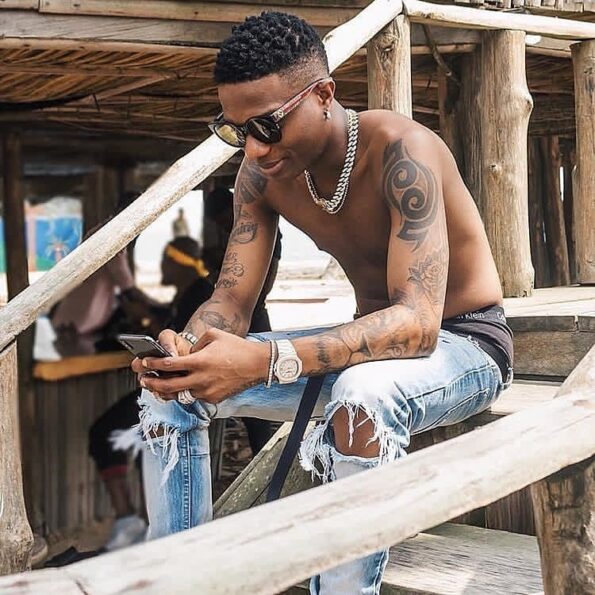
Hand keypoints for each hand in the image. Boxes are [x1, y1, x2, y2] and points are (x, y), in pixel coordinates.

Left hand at [134, 328, 269, 402]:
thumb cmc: (237, 348)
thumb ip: (196, 343)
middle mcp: (201, 378)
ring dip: (166, 391)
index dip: (152, 364)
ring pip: (179, 395)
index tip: (144, 363)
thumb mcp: (214, 336)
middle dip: (152, 383)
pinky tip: (181, 388)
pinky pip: (194, 397)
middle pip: (168, 386)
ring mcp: (207, 391)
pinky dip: (185, 393)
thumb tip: (187, 353)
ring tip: (157, 387)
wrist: (258, 364)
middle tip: (143, 380)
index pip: (168, 365)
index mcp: (200, 361)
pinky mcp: (213, 398)